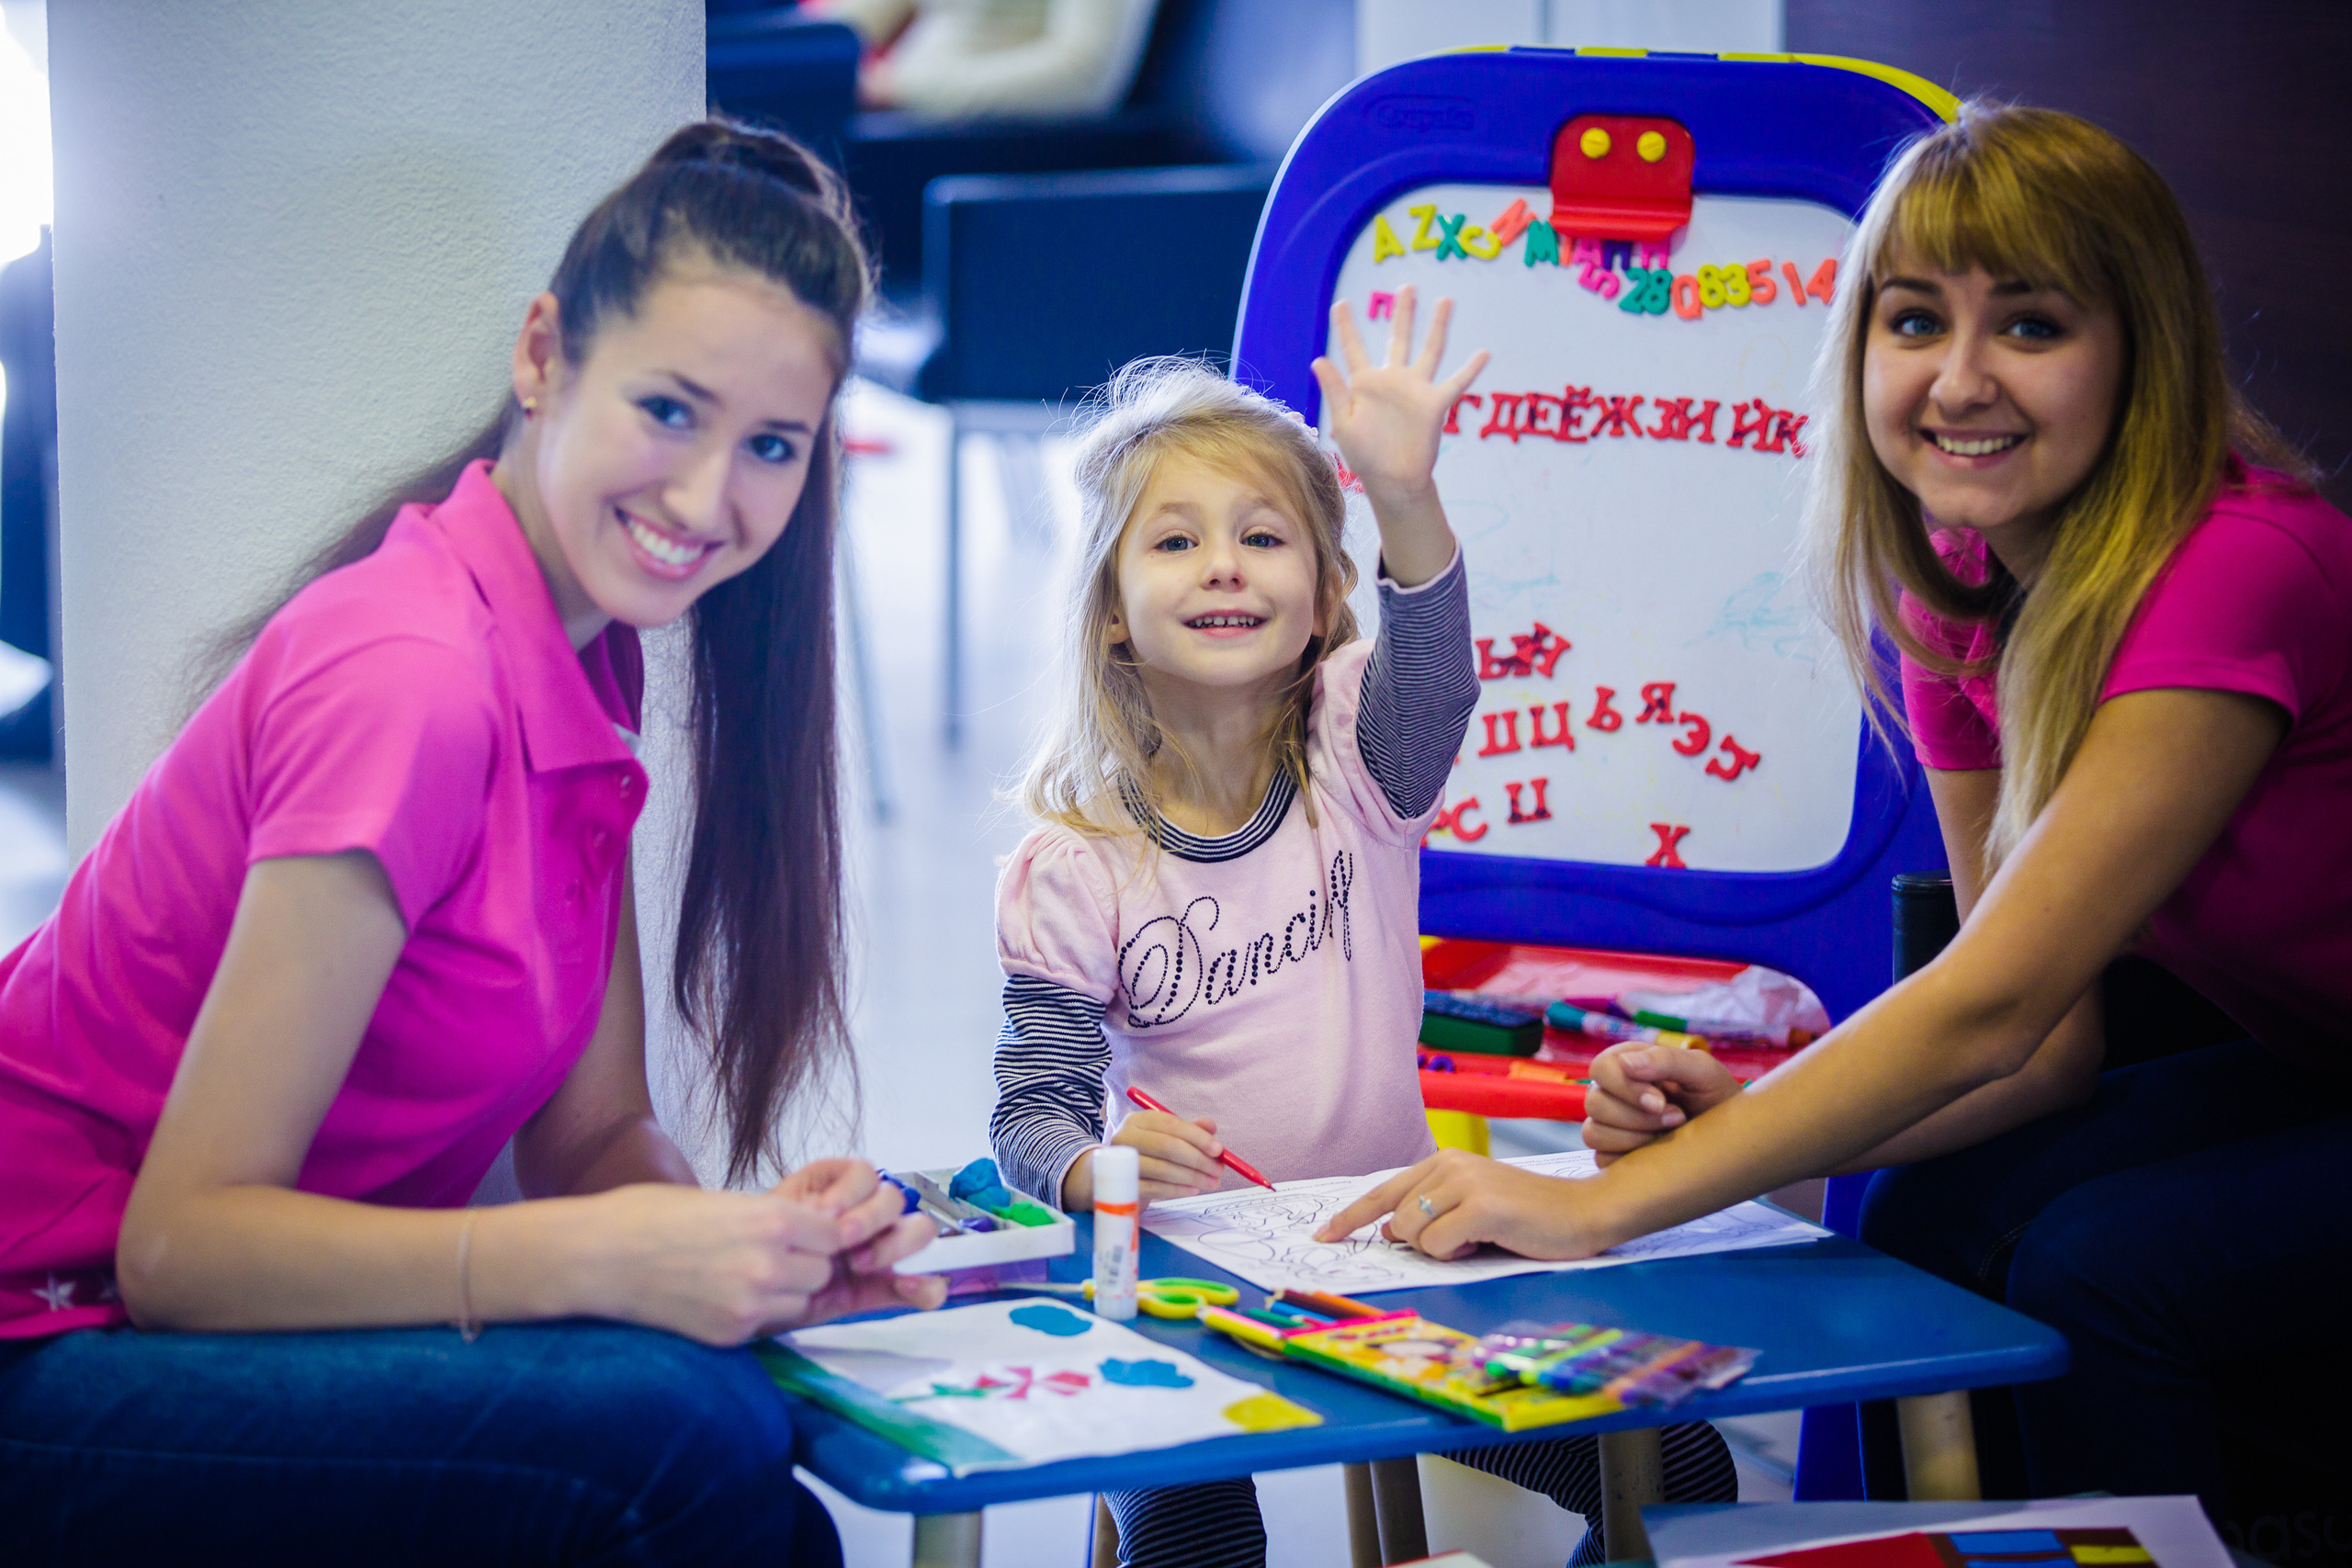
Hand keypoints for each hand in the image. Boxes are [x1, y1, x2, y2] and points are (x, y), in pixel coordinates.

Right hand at [572, 1174, 939, 1346]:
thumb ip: (769, 1218)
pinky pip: (767, 1324)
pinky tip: (722, 1295)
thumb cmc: (652, 1215)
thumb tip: (807, 1230)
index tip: (802, 1233)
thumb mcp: (722, 1200)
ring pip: (800, 1302)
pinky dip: (757, 1312)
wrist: (597, 1257)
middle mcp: (769, 1264)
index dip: (819, 1233)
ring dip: (786, 1291)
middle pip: (822, 1271)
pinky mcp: (729, 1334)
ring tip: (745, 1276)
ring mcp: (750, 1305)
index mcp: (770, 1220)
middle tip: (772, 1255)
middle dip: (806, 1263)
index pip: (834, 1234)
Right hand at [1059, 1111, 1224, 1209]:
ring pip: (1162, 1168)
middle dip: (1198, 1160)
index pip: (1172, 1125)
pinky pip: (1154, 1188)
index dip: (1198, 1137)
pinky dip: (1177, 1190)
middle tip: (1218, 1172)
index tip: (1219, 1150)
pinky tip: (1192, 1190)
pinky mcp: (1121, 1185)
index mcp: (1139, 1120)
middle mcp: (1126, 1136)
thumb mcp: (1162, 1137)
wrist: (1102, 1177)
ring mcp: (1121, 1161)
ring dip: (1191, 1177)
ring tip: (1210, 1183)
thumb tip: (1212, 1127)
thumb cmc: (1142, 1154)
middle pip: (1168, 1146)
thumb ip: (1187, 1130)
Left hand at [1309, 286, 1487, 515]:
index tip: (1341, 304)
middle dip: (1402, 313)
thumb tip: (1318, 359)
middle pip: (1399, 338)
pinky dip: (1470, 369)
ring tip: (1445, 301)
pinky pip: (1456, 382)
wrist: (1392, 480)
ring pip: (1429, 350)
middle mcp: (1392, 380)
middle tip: (1407, 286)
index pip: (1354, 348)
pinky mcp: (1435, 404)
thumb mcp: (1345, 422)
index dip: (1346, 326)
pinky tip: (1484, 353)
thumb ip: (1335, 389)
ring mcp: (1415, 389)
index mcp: (1365, 383)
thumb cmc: (1365, 455)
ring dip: (1437, 326)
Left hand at [1311, 1147, 1609, 1260]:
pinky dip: (1458, 1255)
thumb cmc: (1529, 1218)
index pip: (1383, 1191)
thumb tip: (1392, 1231)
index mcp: (1443, 1161)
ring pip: (1413, 1234)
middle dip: (1421, 1243)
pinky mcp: (1481, 1206)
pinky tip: (1488, 1242)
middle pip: (1396, 1219)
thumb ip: (1432, 1213)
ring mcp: (1464, 1182)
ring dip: (1442, 1250)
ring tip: (1481, 1239)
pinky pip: (1439, 1246)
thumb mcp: (1473, 1208)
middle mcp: (1448, 1164)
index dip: (1350, 1216)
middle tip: (1468, 1240)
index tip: (1323, 1235)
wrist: (1585, 1212)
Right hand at [1582, 1044, 1742, 1165]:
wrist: (1730, 1136)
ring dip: (1634, 1137)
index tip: (1660, 1102)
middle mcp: (1611, 1093)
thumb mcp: (1701, 1070)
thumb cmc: (1715, 1096)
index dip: (1625, 1087)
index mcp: (1626, 1064)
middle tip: (1677, 1118)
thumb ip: (1666, 1059)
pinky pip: (1602, 1160)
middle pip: (1594, 1103)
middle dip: (1637, 1116)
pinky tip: (1657, 1153)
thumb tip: (1626, 1063)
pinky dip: (1630, 1159)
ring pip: (1594, 1133)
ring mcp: (1608, 1125)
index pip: (1600, 1069)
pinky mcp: (1611, 1154)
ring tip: (1669, 1135)